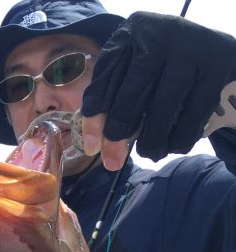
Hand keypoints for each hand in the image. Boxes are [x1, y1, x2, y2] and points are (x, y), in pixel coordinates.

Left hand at [81, 12, 235, 166]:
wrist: (212, 49)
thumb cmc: (162, 66)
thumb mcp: (135, 67)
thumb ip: (112, 96)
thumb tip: (94, 143)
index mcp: (134, 32)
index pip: (107, 78)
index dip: (95, 116)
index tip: (92, 147)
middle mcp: (161, 35)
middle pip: (132, 94)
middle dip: (118, 135)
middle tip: (112, 163)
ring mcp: (191, 51)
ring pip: (162, 110)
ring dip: (152, 142)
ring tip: (148, 152)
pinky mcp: (216, 68)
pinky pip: (191, 117)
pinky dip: (178, 140)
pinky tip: (172, 144)